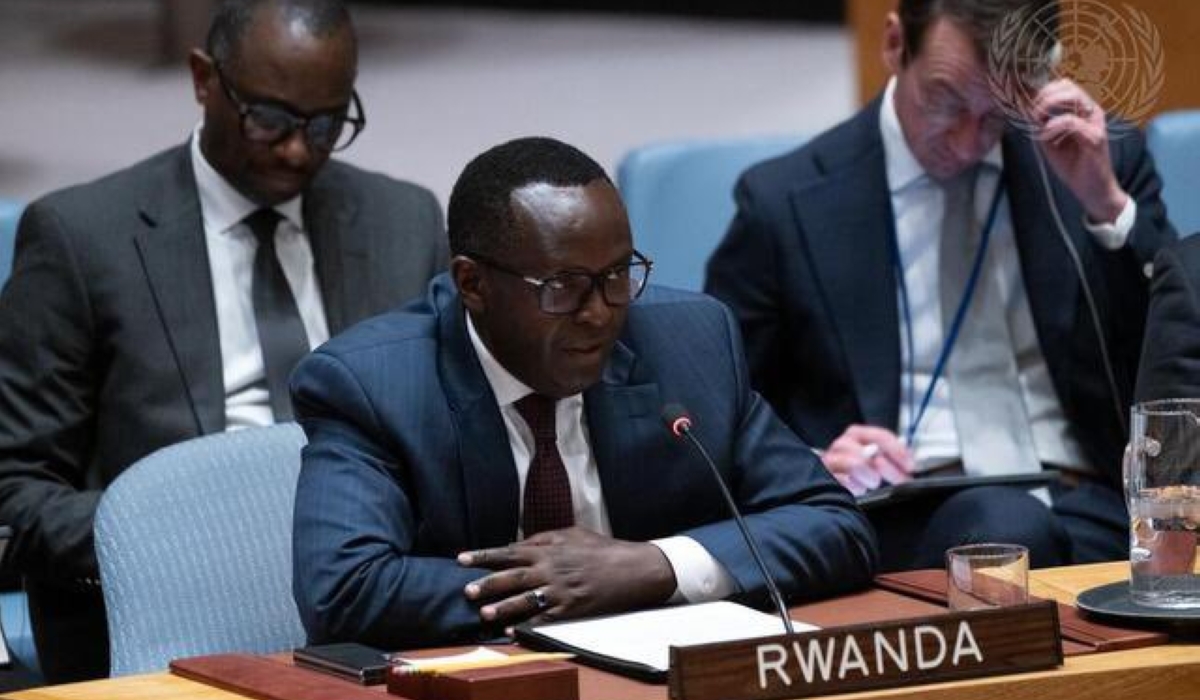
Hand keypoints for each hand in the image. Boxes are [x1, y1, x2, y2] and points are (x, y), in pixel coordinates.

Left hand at [457, 527, 676, 627]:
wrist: (632, 568)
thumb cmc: (601, 548)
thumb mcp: (572, 533)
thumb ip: (543, 538)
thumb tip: (517, 543)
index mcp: (549, 549)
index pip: (509, 551)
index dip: (484, 555)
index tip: (461, 559)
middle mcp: (552, 569)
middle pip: (513, 577)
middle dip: (488, 584)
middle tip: (467, 591)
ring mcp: (562, 591)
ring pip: (527, 599)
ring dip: (504, 607)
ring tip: (484, 614)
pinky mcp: (572, 609)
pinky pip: (546, 619)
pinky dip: (528, 625)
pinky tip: (512, 631)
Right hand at [822, 425, 913, 495]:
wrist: (832, 476)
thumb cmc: (858, 467)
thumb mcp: (875, 456)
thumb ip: (889, 454)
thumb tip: (908, 464)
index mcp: (857, 434)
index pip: (880, 437)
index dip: (898, 452)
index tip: (910, 466)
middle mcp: (843, 444)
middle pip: (868, 451)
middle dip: (885, 468)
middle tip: (896, 479)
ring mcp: (832, 460)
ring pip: (855, 465)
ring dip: (870, 477)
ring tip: (873, 482)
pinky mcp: (826, 476)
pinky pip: (844, 481)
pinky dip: (855, 486)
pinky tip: (859, 488)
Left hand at [1030, 79, 1127, 223]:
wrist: (1091, 188)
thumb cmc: (1073, 164)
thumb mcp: (1050, 140)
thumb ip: (1041, 124)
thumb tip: (1027, 109)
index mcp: (1082, 110)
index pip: (1063, 85)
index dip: (1042, 91)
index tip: (1028, 106)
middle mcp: (1091, 111)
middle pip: (1068, 85)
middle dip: (1043, 96)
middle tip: (1031, 113)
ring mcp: (1095, 122)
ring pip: (1073, 97)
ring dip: (1048, 106)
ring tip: (1037, 121)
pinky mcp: (1095, 137)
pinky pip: (1071, 122)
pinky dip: (1053, 126)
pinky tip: (1044, 136)